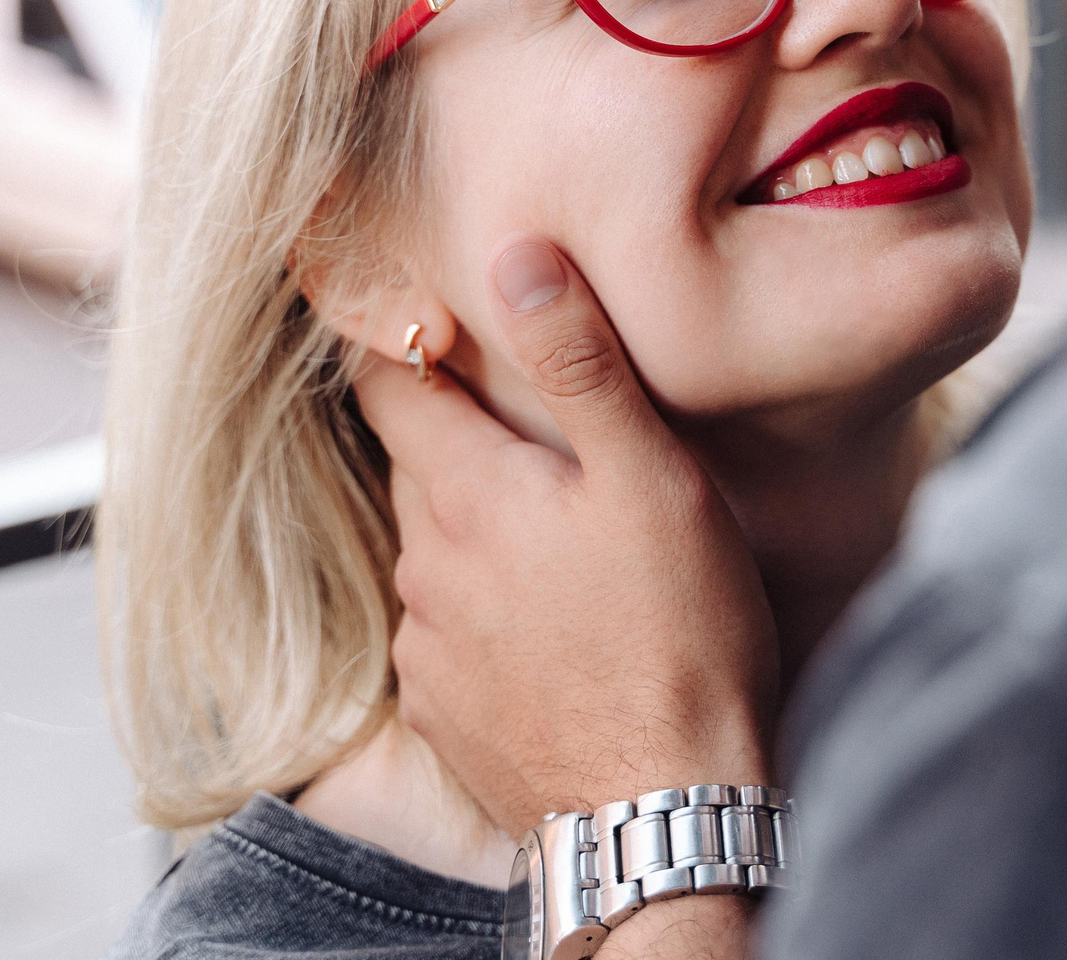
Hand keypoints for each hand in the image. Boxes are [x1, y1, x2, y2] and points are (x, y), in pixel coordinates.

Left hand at [366, 237, 778, 836]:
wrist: (663, 811)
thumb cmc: (677, 635)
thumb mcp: (649, 478)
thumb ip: (580, 365)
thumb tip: (517, 255)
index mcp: (467, 491)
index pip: (389, 382)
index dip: (393, 335)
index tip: (402, 302)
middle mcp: (425, 564)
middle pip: (418, 465)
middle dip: (458, 435)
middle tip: (528, 426)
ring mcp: (428, 645)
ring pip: (435, 552)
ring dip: (479, 531)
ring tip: (562, 538)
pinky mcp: (444, 713)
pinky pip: (448, 633)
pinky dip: (485, 613)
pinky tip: (552, 625)